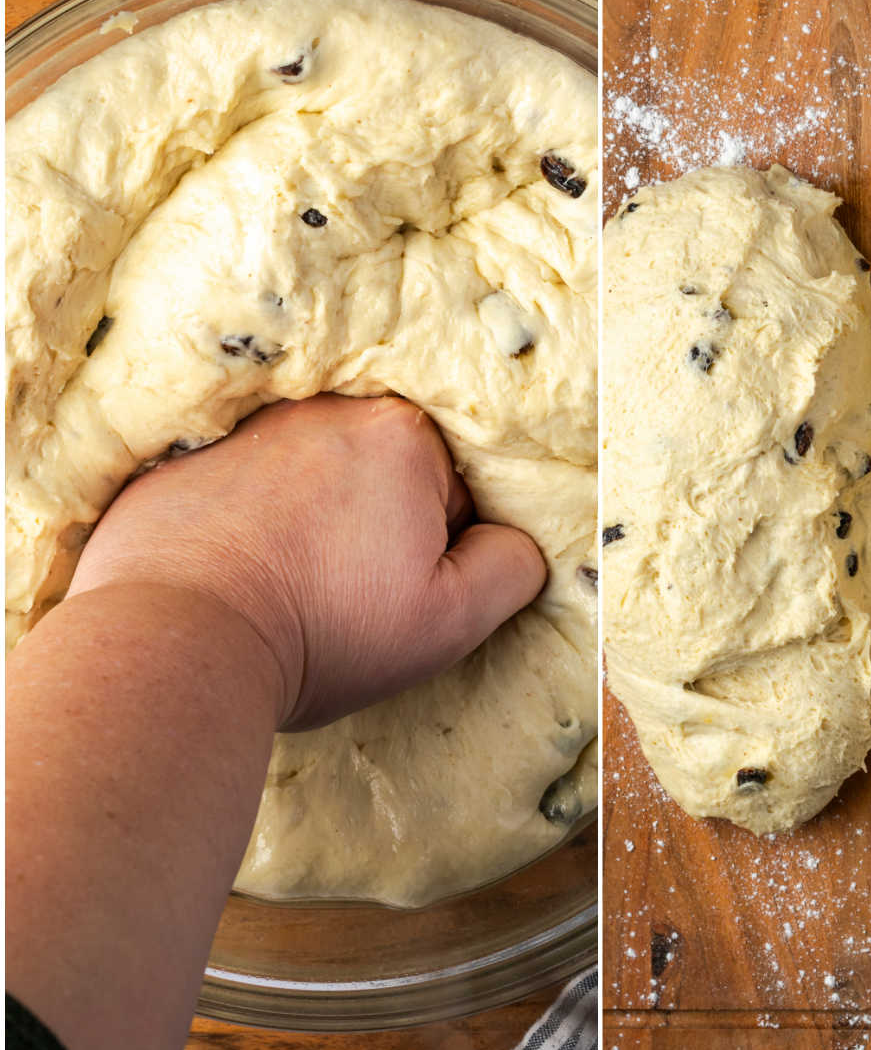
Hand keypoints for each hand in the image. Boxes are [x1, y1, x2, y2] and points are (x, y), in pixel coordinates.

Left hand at [67, 394, 545, 729]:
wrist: (173, 641)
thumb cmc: (322, 630)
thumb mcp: (449, 621)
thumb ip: (512, 568)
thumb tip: (516, 543)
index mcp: (402, 434)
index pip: (455, 495)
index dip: (436, 557)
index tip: (392, 595)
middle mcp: (328, 408)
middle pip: (386, 475)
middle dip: (378, 528)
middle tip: (339, 591)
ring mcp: (251, 424)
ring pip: (318, 476)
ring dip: (317, 518)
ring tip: (286, 580)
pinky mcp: (187, 450)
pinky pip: (249, 479)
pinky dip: (254, 514)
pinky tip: (238, 565)